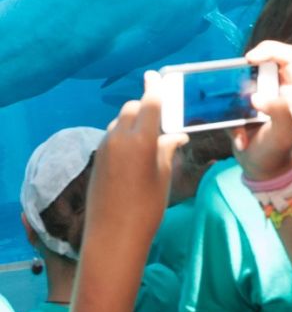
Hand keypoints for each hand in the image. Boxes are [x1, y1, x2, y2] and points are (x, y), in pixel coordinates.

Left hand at [85, 72, 187, 256]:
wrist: (112, 237)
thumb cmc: (147, 208)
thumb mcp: (163, 176)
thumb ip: (166, 149)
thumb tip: (175, 136)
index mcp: (140, 139)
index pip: (150, 102)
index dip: (155, 87)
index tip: (156, 75)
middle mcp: (119, 137)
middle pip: (132, 108)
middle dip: (145, 106)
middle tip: (161, 116)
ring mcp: (105, 148)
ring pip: (120, 122)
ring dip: (133, 122)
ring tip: (150, 136)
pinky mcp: (97, 159)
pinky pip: (112, 137)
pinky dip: (124, 135)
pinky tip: (135, 152)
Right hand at [232, 41, 291, 181]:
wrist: (261, 169)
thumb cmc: (277, 151)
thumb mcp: (283, 134)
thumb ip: (279, 113)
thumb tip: (257, 98)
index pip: (289, 56)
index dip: (271, 49)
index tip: (250, 58)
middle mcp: (280, 87)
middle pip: (265, 59)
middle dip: (247, 66)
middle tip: (234, 74)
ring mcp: (262, 93)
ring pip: (244, 75)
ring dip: (234, 91)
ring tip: (237, 115)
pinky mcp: (245, 102)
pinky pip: (231, 95)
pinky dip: (228, 112)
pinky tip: (239, 138)